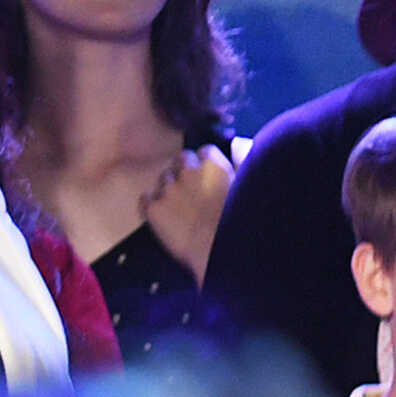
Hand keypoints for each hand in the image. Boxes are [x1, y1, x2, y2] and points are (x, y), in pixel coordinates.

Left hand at [140, 146, 232, 283]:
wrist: (219, 254)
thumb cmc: (240, 223)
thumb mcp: (250, 185)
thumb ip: (244, 158)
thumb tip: (237, 143)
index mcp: (213, 165)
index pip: (205, 152)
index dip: (208, 165)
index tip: (211, 178)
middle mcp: (188, 172)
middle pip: (181, 159)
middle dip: (186, 171)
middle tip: (195, 190)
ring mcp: (168, 190)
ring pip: (163, 178)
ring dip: (171, 187)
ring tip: (180, 206)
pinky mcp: (153, 209)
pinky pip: (145, 198)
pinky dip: (152, 204)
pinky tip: (163, 214)